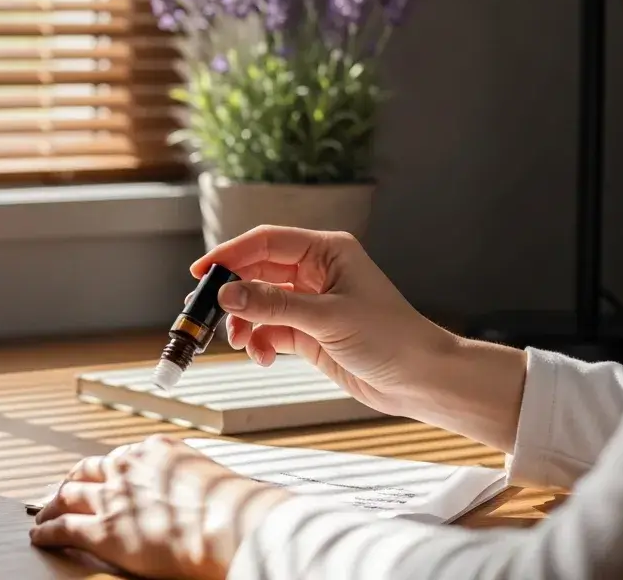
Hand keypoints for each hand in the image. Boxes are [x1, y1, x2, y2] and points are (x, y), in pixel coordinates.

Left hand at [29, 435, 291, 579]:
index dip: (107, 470)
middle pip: (88, 471)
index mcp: (154, 451)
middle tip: (64, 490)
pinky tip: (40, 537)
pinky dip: (47, 532)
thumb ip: (191, 481)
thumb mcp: (210, 479)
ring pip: (69, 495)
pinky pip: (63, 528)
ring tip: (45, 515)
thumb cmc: (233, 508)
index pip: (121, 458)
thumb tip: (201, 494)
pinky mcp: (102, 530)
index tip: (102, 476)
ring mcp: (111, 498)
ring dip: (53, 505)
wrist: (228, 526)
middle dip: (74, 481)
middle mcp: (127, 468)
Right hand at [191, 225, 525, 451]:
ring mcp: (311, 302)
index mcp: (326, 251)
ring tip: (239, 342)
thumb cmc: (391, 338)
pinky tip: (262, 357)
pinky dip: (259, 342)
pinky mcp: (308, 332)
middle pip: (256, 272)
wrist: (421, 380)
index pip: (265, 242)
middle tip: (206, 311)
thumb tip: (227, 293)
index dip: (230, 254)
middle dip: (232, 293)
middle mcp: (316, 272)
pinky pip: (269, 329)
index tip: (201, 273)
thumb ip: (273, 305)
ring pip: (259, 303)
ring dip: (244, 322)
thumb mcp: (327, 318)